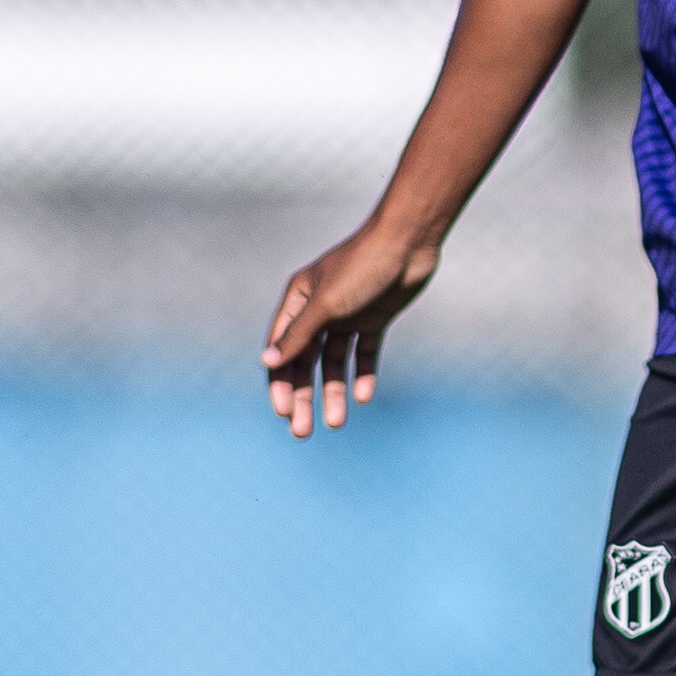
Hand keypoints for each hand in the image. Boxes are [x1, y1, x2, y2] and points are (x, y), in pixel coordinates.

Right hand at [263, 223, 434, 437]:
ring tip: (337, 423)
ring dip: (333, 392)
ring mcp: (348, 315)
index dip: (281, 381)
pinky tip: (364, 395)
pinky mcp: (375, 319)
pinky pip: (364, 353)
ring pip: (335, 362)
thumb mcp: (327, 305)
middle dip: (304, 396)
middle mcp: (319, 310)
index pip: (282, 349)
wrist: (409, 244)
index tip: (284, 412)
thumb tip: (267, 364)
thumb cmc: (362, 268)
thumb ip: (298, 336)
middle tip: (304, 432)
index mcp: (299, 301)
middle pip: (306, 361)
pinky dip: (363, 374)